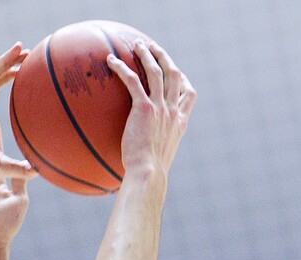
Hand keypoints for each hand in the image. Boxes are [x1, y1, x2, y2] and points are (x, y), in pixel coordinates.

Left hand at [107, 40, 196, 180]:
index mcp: (180, 123)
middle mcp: (173, 112)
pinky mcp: (144, 108)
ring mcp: (160, 108)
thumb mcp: (160, 158)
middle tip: (153, 48)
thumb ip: (156, 147)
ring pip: (156, 71)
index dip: (183, 80)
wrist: (149, 174)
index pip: (189, 94)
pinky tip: (111, 61)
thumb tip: (144, 154)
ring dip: (146, 54)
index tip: (177, 73)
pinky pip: (132, 81)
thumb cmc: (150, 173)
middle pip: (174, 74)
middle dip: (164, 57)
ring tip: (136, 45)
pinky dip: (122, 68)